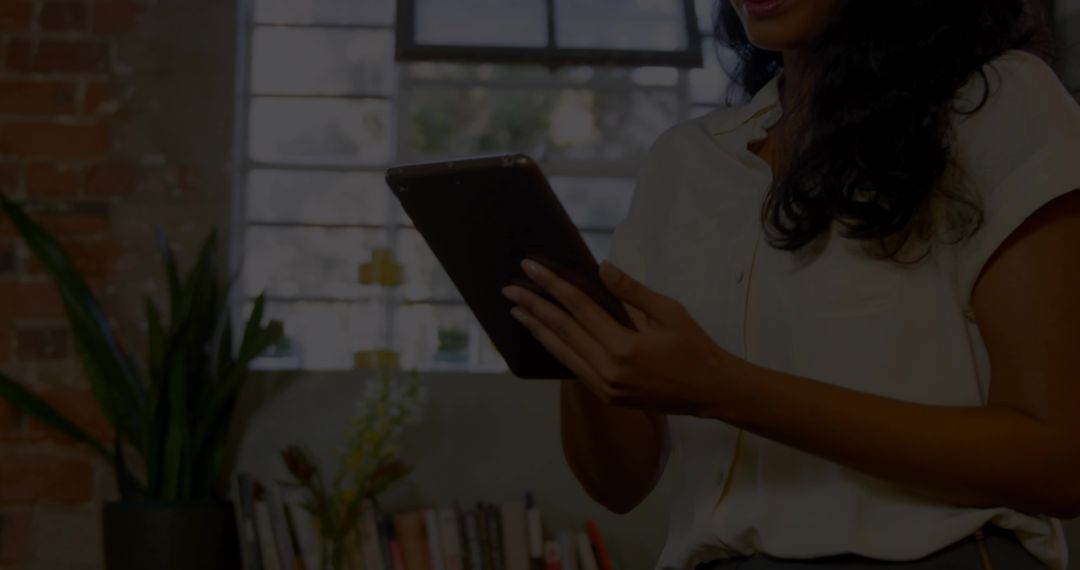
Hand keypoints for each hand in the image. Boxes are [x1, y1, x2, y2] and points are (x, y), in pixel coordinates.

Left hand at [501, 257, 733, 415]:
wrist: (710, 391)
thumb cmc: (694, 346)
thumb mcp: (668, 312)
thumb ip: (631, 292)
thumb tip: (601, 268)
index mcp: (623, 347)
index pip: (577, 307)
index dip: (551, 285)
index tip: (529, 268)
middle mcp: (607, 370)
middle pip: (561, 329)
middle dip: (533, 306)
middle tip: (509, 288)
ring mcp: (604, 387)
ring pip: (562, 352)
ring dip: (537, 329)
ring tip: (517, 312)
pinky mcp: (606, 396)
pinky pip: (574, 368)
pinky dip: (557, 349)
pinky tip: (545, 336)